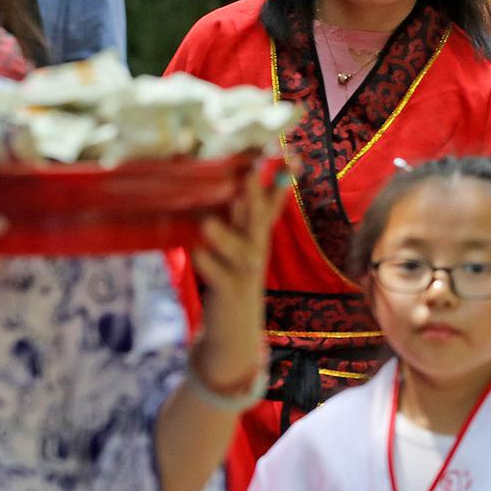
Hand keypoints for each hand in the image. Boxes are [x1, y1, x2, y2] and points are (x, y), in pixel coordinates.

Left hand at [190, 159, 289, 390]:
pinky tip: (197, 252)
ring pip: (241, 251)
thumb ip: (237, 219)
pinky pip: (219, 275)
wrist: (233, 333)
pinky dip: (208, 263)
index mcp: (255, 239)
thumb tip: (235, 184)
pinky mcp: (229, 293)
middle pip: (258, 222)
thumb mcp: (236, 247)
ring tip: (209, 221)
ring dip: (227, 235)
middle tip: (250, 173)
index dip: (280, 183)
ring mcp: (245, 274)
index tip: (294, 157)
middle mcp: (255, 254)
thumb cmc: (228, 281)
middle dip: (255, 198)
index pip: (271, 206)